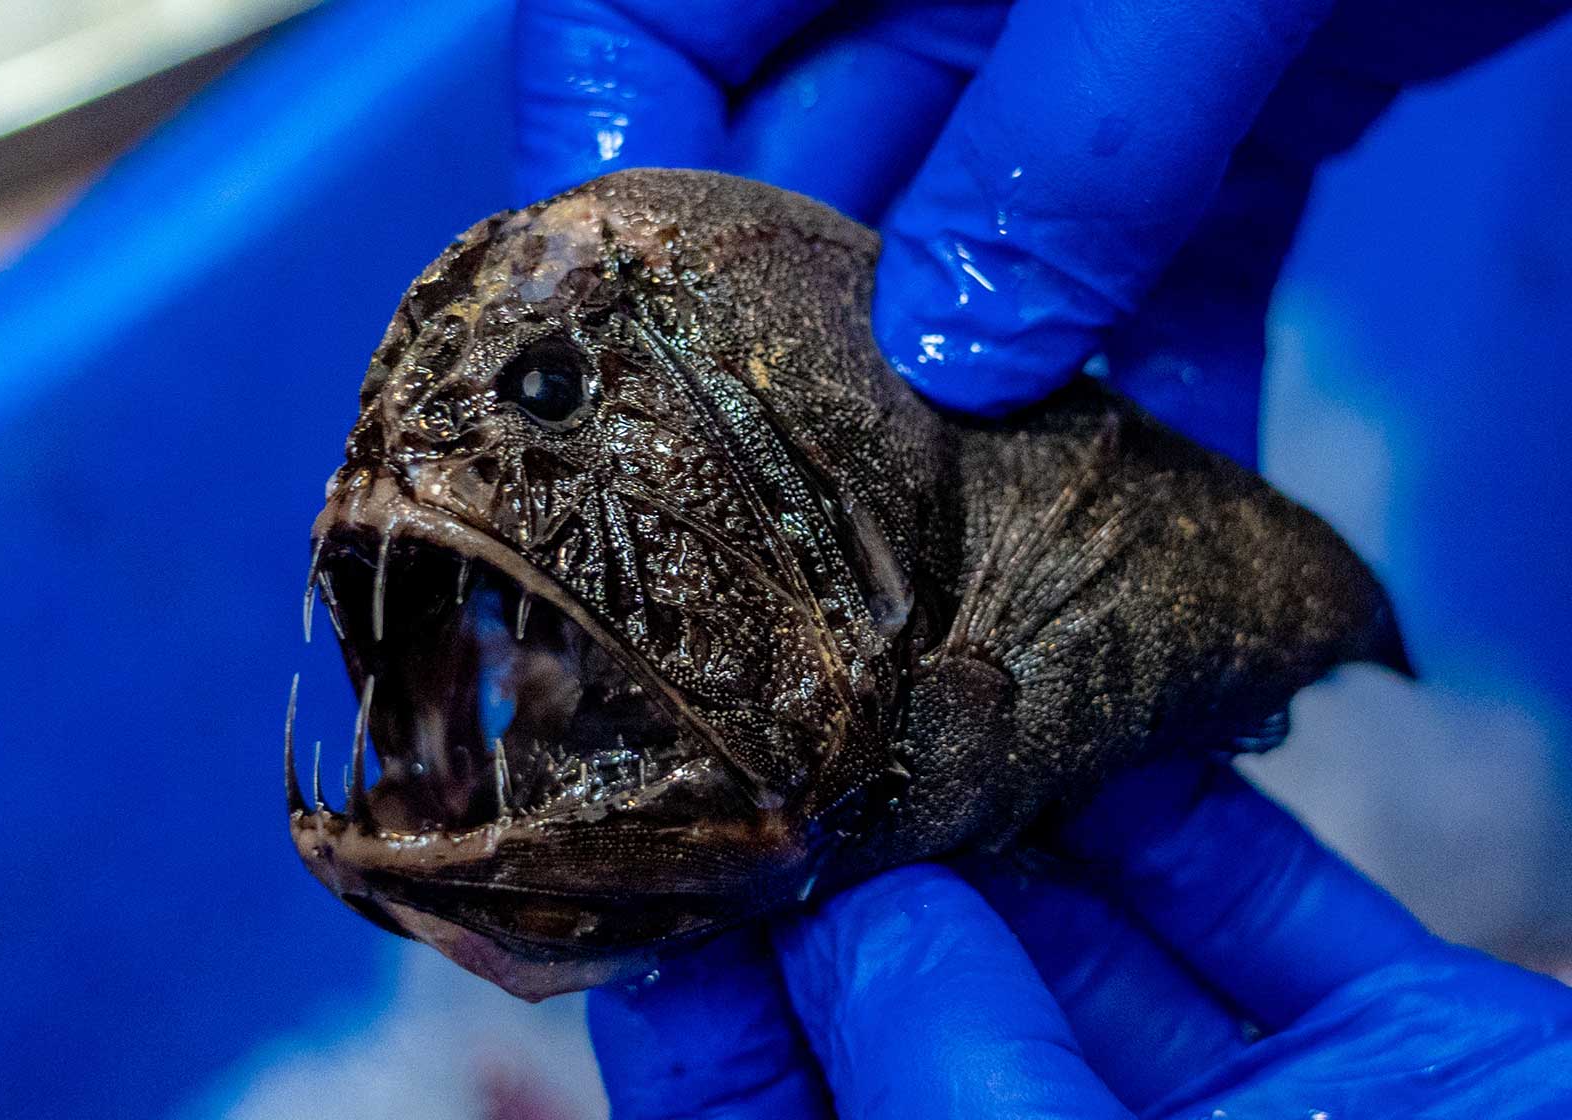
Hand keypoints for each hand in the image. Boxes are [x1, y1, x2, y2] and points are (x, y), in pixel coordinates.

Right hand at [511, 0, 1568, 464]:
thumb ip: (1066, 147)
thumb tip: (958, 355)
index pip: (632, 39)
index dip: (603, 197)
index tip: (622, 368)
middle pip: (810, 192)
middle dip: (816, 363)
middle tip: (818, 536)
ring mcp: (1073, 64)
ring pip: (977, 270)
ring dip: (988, 418)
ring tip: (979, 572)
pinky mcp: (1213, 130)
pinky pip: (1153, 285)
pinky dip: (1163, 396)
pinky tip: (1166, 529)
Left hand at [587, 757, 1571, 1118]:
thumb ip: (942, 1078)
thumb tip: (851, 920)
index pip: (781, 1117)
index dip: (713, 989)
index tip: (674, 839)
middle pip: (941, 1006)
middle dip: (874, 861)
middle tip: (799, 704)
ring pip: (1096, 940)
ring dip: (1019, 809)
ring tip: (929, 674)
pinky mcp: (1397, 1051)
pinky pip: (1263, 904)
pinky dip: (1189, 808)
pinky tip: (1109, 712)